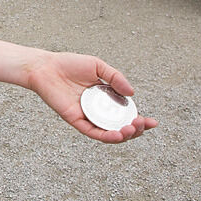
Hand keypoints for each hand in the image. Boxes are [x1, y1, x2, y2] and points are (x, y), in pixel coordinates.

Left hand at [25, 51, 157, 143]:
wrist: (46, 66)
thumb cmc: (68, 64)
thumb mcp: (97, 66)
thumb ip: (115, 78)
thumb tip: (132, 94)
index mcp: (105, 99)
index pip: (126, 114)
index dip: (141, 121)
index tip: (154, 122)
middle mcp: (97, 110)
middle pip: (121, 127)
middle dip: (135, 130)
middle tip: (142, 124)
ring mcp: (87, 116)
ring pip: (109, 133)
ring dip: (124, 135)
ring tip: (132, 129)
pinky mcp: (75, 120)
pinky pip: (93, 132)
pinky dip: (106, 136)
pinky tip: (118, 134)